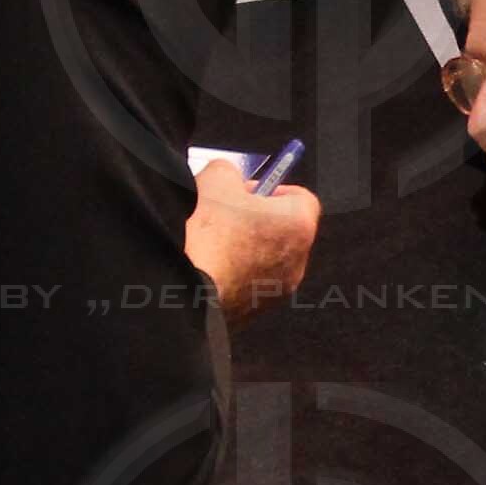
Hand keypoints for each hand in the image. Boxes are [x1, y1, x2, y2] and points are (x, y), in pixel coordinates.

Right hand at [182, 153, 322, 316]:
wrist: (183, 288)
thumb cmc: (206, 234)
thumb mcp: (214, 180)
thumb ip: (228, 172)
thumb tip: (226, 178)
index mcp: (298, 225)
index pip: (302, 199)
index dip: (275, 190)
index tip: (249, 191)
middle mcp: (297, 262)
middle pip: (283, 231)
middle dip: (257, 220)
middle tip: (226, 214)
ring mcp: (277, 291)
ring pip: (264, 260)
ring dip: (243, 249)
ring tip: (210, 243)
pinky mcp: (255, 312)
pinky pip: (248, 284)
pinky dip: (232, 274)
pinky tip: (206, 266)